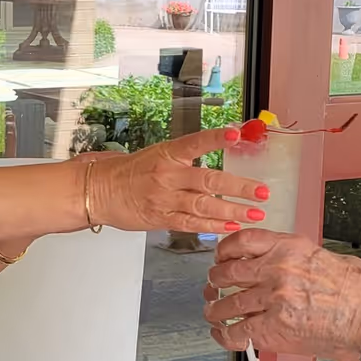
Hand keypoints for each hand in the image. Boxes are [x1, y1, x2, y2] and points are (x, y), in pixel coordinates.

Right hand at [85, 128, 267, 235]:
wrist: (99, 190)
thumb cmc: (130, 172)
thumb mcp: (157, 155)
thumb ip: (186, 159)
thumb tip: (220, 150)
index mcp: (167, 154)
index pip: (196, 142)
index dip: (217, 138)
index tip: (237, 134)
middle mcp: (167, 175)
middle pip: (208, 180)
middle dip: (239, 187)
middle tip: (262, 192)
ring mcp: (164, 198)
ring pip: (204, 205)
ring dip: (232, 210)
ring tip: (254, 214)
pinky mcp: (160, 218)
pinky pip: (191, 223)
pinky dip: (213, 225)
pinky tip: (231, 226)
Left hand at [203, 229, 360, 360]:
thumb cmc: (360, 291)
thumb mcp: (326, 258)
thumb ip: (298, 259)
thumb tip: (283, 264)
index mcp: (290, 248)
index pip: (244, 240)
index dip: (225, 249)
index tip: (221, 256)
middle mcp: (277, 269)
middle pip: (229, 272)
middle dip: (216, 280)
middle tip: (213, 285)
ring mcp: (272, 299)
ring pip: (228, 303)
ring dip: (216, 309)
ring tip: (213, 312)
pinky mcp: (273, 329)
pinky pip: (237, 332)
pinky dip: (224, 335)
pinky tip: (222, 335)